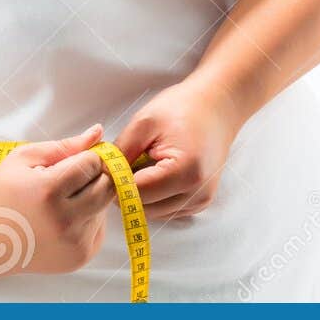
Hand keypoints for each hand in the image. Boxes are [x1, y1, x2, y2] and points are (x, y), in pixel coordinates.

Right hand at [0, 123, 116, 275]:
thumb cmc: (2, 193)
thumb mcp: (24, 158)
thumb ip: (65, 145)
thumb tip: (98, 132)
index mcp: (49, 191)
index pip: (93, 163)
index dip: (84, 157)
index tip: (70, 161)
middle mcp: (65, 221)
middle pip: (107, 186)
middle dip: (94, 176)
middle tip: (70, 177)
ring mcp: (75, 243)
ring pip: (105, 207)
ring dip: (92, 198)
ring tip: (61, 200)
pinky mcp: (81, 257)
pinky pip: (99, 227)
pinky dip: (88, 218)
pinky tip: (63, 219)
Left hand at [113, 76, 243, 222]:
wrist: (216, 106)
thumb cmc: (183, 108)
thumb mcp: (145, 122)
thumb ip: (122, 151)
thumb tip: (103, 173)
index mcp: (185, 172)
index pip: (137, 194)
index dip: (117, 181)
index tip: (110, 165)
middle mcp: (196, 193)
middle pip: (144, 208)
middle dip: (128, 189)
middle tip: (125, 161)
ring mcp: (200, 200)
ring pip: (153, 212)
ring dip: (141, 194)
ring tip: (143, 163)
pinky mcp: (199, 202)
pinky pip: (166, 209)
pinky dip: (155, 195)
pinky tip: (156, 170)